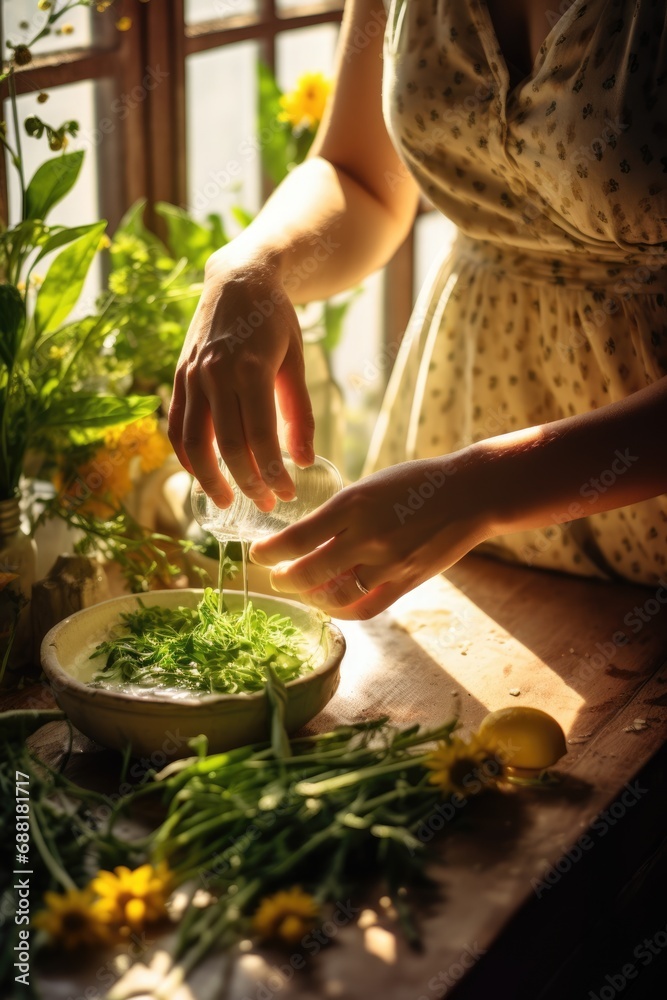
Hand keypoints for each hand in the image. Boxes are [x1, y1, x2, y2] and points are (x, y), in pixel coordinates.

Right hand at [168, 247, 314, 510]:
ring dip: (209, 479)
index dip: (273, 473)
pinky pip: (177, 426)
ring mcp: (191, 376)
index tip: (287, 494)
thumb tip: (305, 461)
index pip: (261, 438)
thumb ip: (300, 413)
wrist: (238, 279)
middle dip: (248, 483)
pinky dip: (185, 455)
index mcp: (250, 370)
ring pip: (193, 442)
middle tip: (266, 505)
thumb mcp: (296, 362)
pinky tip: (200, 474)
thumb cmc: (275, 321)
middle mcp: (215, 374)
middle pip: (227, 447)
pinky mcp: (178, 377)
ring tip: (227, 501)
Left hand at [249, 453, 489, 618]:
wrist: (470, 494)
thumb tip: (307, 537)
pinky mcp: (405, 582)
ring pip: (333, 595)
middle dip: (283, 578)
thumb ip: (341, 513)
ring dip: (310, 596)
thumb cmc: (417, 482)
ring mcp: (387, 564)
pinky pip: (364, 608)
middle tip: (275, 576)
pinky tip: (331, 604)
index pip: (297, 538)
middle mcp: (367, 536)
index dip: (270, 551)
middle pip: (308, 572)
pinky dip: (341, 610)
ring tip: (302, 590)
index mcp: (353, 504)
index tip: (258, 553)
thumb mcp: (370, 486)